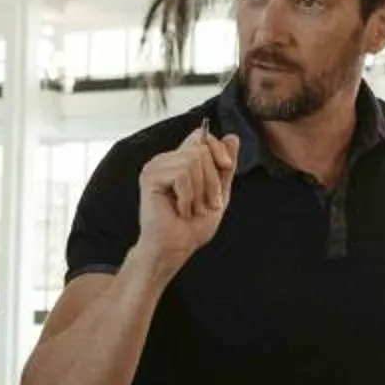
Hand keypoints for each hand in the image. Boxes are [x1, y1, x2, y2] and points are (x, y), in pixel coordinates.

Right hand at [137, 128, 241, 274]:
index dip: (217, 148)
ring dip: (200, 192)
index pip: (201, 136)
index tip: (226, 166)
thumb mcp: (219, 192)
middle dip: (212, 181)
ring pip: (193, 161)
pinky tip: (180, 210)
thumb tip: (233, 137)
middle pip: (201, 150)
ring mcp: (156, 166)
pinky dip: (187, 197)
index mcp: (180, 162)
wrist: (175, 249)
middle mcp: (166, 160)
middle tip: (205, 204)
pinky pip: (182, 175)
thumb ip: (225, 166)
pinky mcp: (151, 176)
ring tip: (191, 209)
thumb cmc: (191, 227)